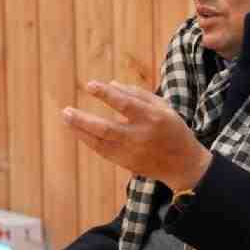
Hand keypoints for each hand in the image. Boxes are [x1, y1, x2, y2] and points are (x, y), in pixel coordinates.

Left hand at [62, 81, 212, 190]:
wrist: (182, 164)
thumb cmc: (172, 129)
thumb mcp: (163, 107)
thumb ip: (139, 94)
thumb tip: (112, 84)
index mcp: (152, 118)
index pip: (125, 104)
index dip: (106, 94)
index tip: (90, 85)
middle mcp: (140, 136)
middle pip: (106, 128)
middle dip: (84, 120)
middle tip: (66, 110)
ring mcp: (132, 152)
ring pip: (100, 142)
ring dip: (81, 130)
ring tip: (67, 118)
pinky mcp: (126, 163)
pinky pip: (102, 151)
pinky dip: (89, 141)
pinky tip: (78, 131)